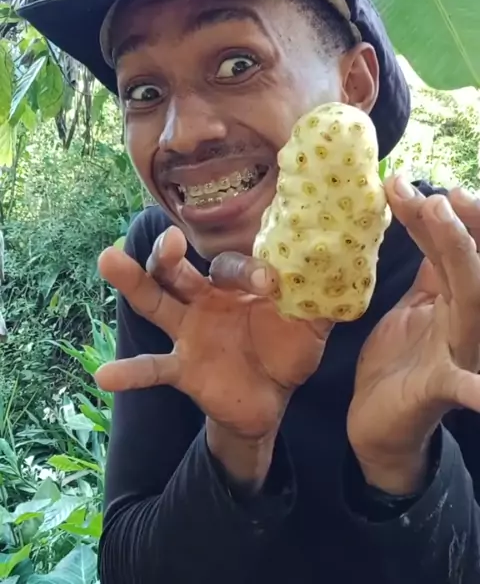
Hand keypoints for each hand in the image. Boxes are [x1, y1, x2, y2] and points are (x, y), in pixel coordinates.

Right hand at [96, 226, 331, 444]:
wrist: (272, 399)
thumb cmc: (287, 349)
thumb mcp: (310, 325)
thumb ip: (321, 298)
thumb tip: (347, 265)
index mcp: (236, 285)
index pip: (233, 266)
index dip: (248, 271)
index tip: (269, 283)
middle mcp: (206, 300)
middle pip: (179, 269)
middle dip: (169, 253)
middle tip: (166, 238)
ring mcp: (189, 332)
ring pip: (155, 302)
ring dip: (133, 281)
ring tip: (108, 258)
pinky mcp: (182, 368)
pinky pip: (152, 368)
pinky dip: (130, 372)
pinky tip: (105, 375)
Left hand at [347, 176, 479, 493]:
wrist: (380, 423)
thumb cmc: (400, 359)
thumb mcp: (415, 303)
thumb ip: (430, 265)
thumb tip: (425, 207)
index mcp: (458, 299)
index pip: (458, 248)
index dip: (446, 214)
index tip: (414, 182)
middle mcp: (468, 320)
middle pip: (474, 264)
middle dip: (463, 223)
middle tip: (440, 190)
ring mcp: (461, 354)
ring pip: (471, 298)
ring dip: (460, 254)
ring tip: (441, 213)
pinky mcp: (441, 388)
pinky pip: (462, 386)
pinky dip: (476, 389)